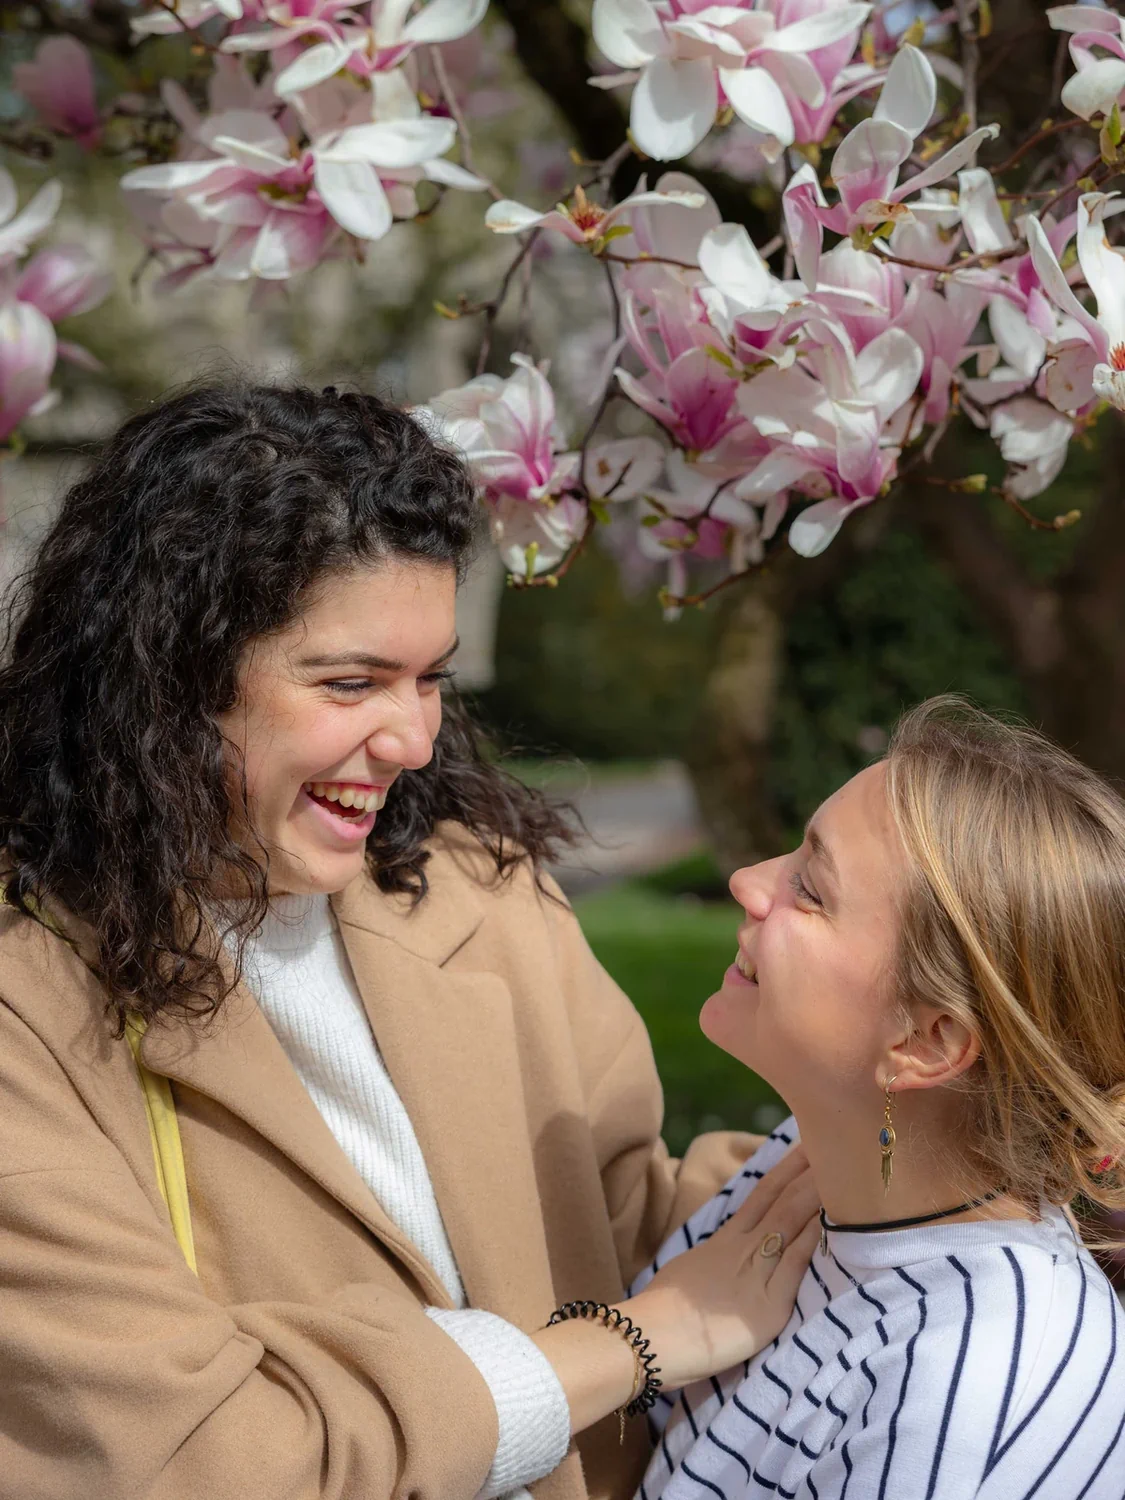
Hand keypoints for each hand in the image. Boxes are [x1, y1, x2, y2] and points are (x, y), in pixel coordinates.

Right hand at [620, 1146, 818, 1389]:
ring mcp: (755, 1275)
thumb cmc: (659, 1312)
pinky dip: (813, 1240)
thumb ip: (710, 1263)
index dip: (784, 1171)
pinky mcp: (767, 1306)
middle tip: (829, 1141)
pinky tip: (832, 1221)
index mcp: (723, 1242)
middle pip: (780, 1200)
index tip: (803, 1148)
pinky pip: (794, 1265)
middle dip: (806, 1171)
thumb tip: (716, 1262)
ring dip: (815, 1195)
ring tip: (841, 1170)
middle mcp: (742, 1249)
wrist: (650, 1336)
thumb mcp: (687, 1273)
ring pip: (790, 1222)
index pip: (761, 1196)